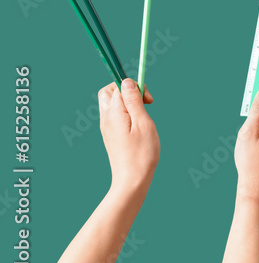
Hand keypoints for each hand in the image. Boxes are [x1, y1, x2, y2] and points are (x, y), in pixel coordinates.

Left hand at [98, 78, 158, 192]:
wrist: (131, 180)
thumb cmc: (141, 153)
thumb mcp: (143, 123)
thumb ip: (134, 101)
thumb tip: (127, 82)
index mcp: (113, 113)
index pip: (118, 86)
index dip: (134, 86)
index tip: (148, 99)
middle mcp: (106, 118)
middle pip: (108, 92)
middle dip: (125, 89)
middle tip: (143, 101)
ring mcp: (107, 127)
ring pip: (110, 103)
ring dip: (126, 101)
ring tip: (142, 114)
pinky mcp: (110, 135)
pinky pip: (114, 115)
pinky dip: (125, 112)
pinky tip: (137, 124)